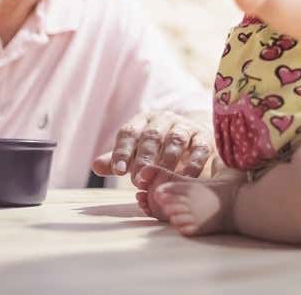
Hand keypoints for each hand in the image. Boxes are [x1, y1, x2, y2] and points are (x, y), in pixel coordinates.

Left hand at [92, 110, 213, 184]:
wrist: (192, 141)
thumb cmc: (157, 150)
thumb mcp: (135, 153)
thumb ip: (117, 160)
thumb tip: (96, 166)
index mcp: (142, 120)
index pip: (129, 132)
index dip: (122, 151)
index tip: (119, 171)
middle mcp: (164, 119)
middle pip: (152, 135)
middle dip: (145, 157)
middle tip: (139, 179)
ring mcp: (185, 126)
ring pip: (175, 139)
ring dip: (167, 160)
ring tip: (161, 180)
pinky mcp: (204, 137)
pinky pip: (200, 148)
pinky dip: (193, 164)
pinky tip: (185, 179)